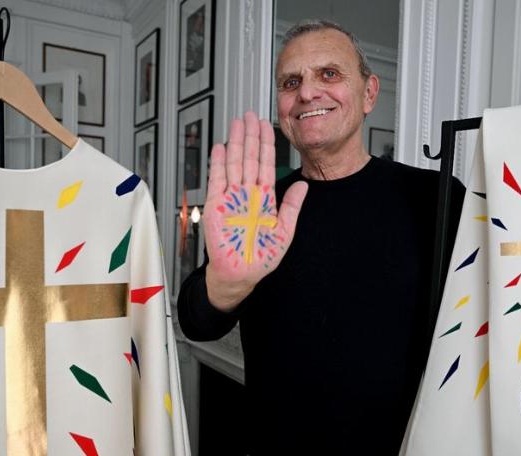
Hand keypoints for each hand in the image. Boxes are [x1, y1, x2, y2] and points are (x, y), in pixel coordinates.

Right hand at [203, 111, 307, 311]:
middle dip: (250, 136)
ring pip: (234, 163)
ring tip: (237, 124)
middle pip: (249, 158)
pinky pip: (217, 180)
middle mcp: (247, 194)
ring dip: (235, 143)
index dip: (266, 145)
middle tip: (250, 115)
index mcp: (265, 198)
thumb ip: (293, 207)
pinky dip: (219, 163)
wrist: (240, 273)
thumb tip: (304, 185)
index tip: (266, 127)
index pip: (266, 164)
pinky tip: (221, 147)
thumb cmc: (260, 258)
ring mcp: (231, 198)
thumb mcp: (285, 231)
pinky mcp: (216, 205)